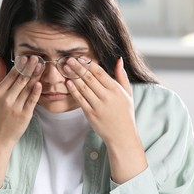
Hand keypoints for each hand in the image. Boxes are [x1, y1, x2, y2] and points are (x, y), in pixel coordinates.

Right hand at [0, 56, 41, 145]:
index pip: (11, 75)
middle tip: (37, 57)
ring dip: (35, 76)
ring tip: (41, 66)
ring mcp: (16, 107)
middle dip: (29, 68)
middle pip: (20, 79)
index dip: (20, 65)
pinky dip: (36, 91)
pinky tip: (40, 83)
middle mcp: (7, 98)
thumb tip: (0, 58)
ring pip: (28, 88)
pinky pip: (32, 100)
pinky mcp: (24, 115)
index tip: (27, 56)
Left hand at [64, 57, 146, 182]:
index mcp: (116, 90)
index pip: (100, 73)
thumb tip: (119, 59)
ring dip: (73, 76)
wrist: (122, 135)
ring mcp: (98, 106)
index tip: (80, 57)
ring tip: (65, 68)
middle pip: (89, 78)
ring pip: (83, 88)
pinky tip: (68, 82)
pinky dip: (73, 90)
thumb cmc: (125, 113)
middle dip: (78, 68)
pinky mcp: (90, 114)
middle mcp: (107, 97)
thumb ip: (122, 76)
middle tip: (68, 59)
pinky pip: (80, 99)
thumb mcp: (127, 93)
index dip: (89, 64)